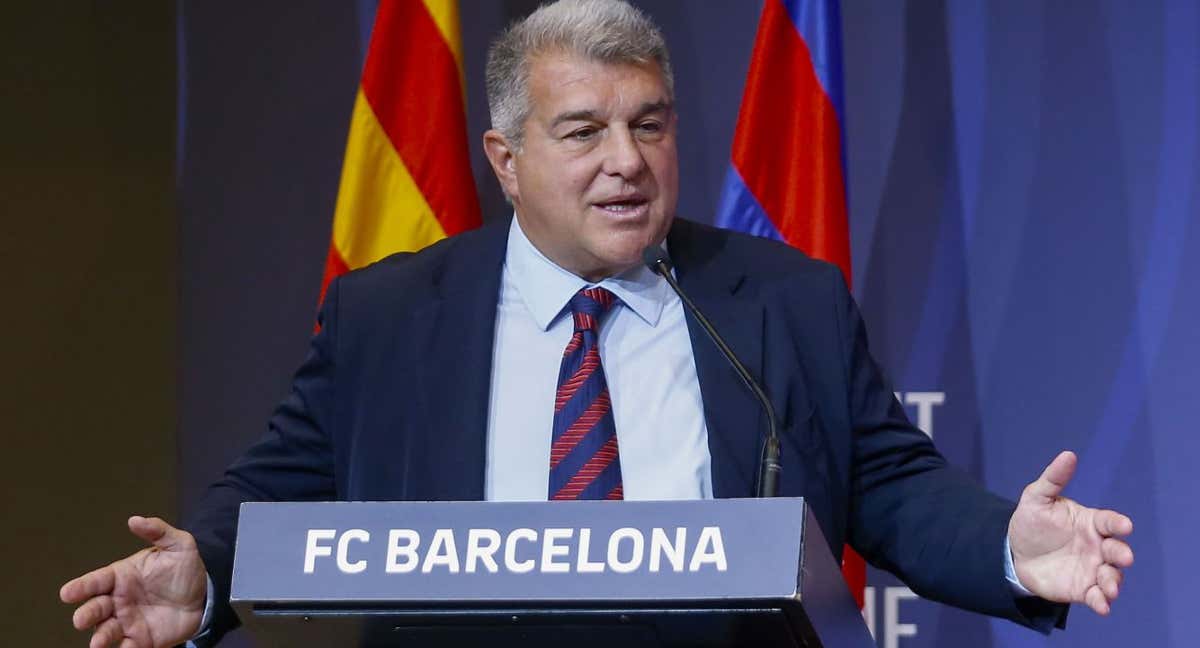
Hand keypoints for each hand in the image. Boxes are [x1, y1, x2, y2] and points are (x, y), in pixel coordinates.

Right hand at [60, 516, 206, 647]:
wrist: (205, 594)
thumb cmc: (184, 568)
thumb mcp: (178, 544)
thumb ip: (157, 531)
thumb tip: (135, 520)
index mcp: (121, 577)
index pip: (96, 580)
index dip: (81, 586)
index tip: (67, 593)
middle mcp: (118, 600)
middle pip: (96, 608)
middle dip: (86, 614)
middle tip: (81, 619)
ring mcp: (128, 621)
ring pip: (106, 630)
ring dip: (100, 637)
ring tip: (97, 643)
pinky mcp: (141, 639)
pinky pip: (128, 647)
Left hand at [1008, 451, 1133, 614]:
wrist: (1014, 553)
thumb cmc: (1031, 522)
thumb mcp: (1036, 498)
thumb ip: (1053, 479)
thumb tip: (1068, 454)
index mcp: (1091, 523)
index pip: (1110, 522)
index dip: (1118, 524)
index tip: (1125, 525)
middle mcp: (1097, 546)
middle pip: (1117, 550)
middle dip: (1122, 554)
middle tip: (1122, 557)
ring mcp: (1092, 569)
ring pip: (1111, 576)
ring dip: (1114, 583)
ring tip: (1110, 588)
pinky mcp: (1083, 589)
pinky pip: (1097, 597)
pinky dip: (1103, 603)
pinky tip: (1103, 606)